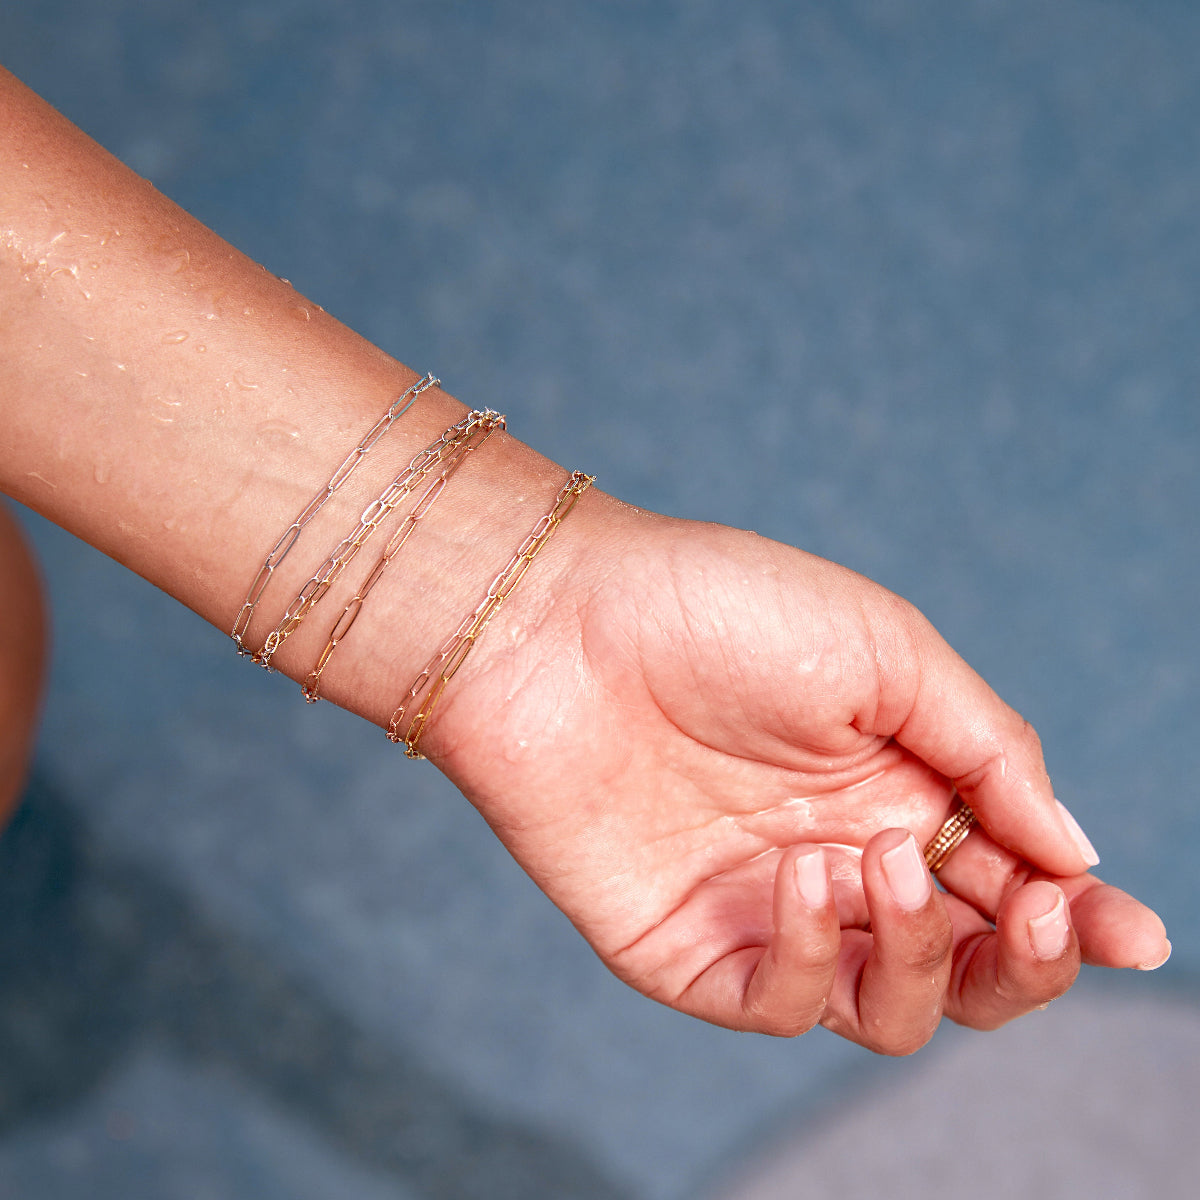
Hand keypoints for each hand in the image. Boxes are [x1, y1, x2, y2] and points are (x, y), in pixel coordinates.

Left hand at [415, 503, 1168, 1052]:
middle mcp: (839, 858)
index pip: (1008, 882)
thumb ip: (986, 748)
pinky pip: (779, 1006)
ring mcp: (762, 909)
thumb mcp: (886, 648)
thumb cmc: (722, 609)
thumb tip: (1076, 850)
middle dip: (1024, 962)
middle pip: (963, 968)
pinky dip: (809, 955)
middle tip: (1034, 913)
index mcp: (897, 787)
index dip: (1079, 918)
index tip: (1135, 934)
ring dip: (915, 952)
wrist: (562, 621)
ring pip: (886, 1007)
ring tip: (872, 858)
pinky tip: (798, 875)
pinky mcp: (686, 947)